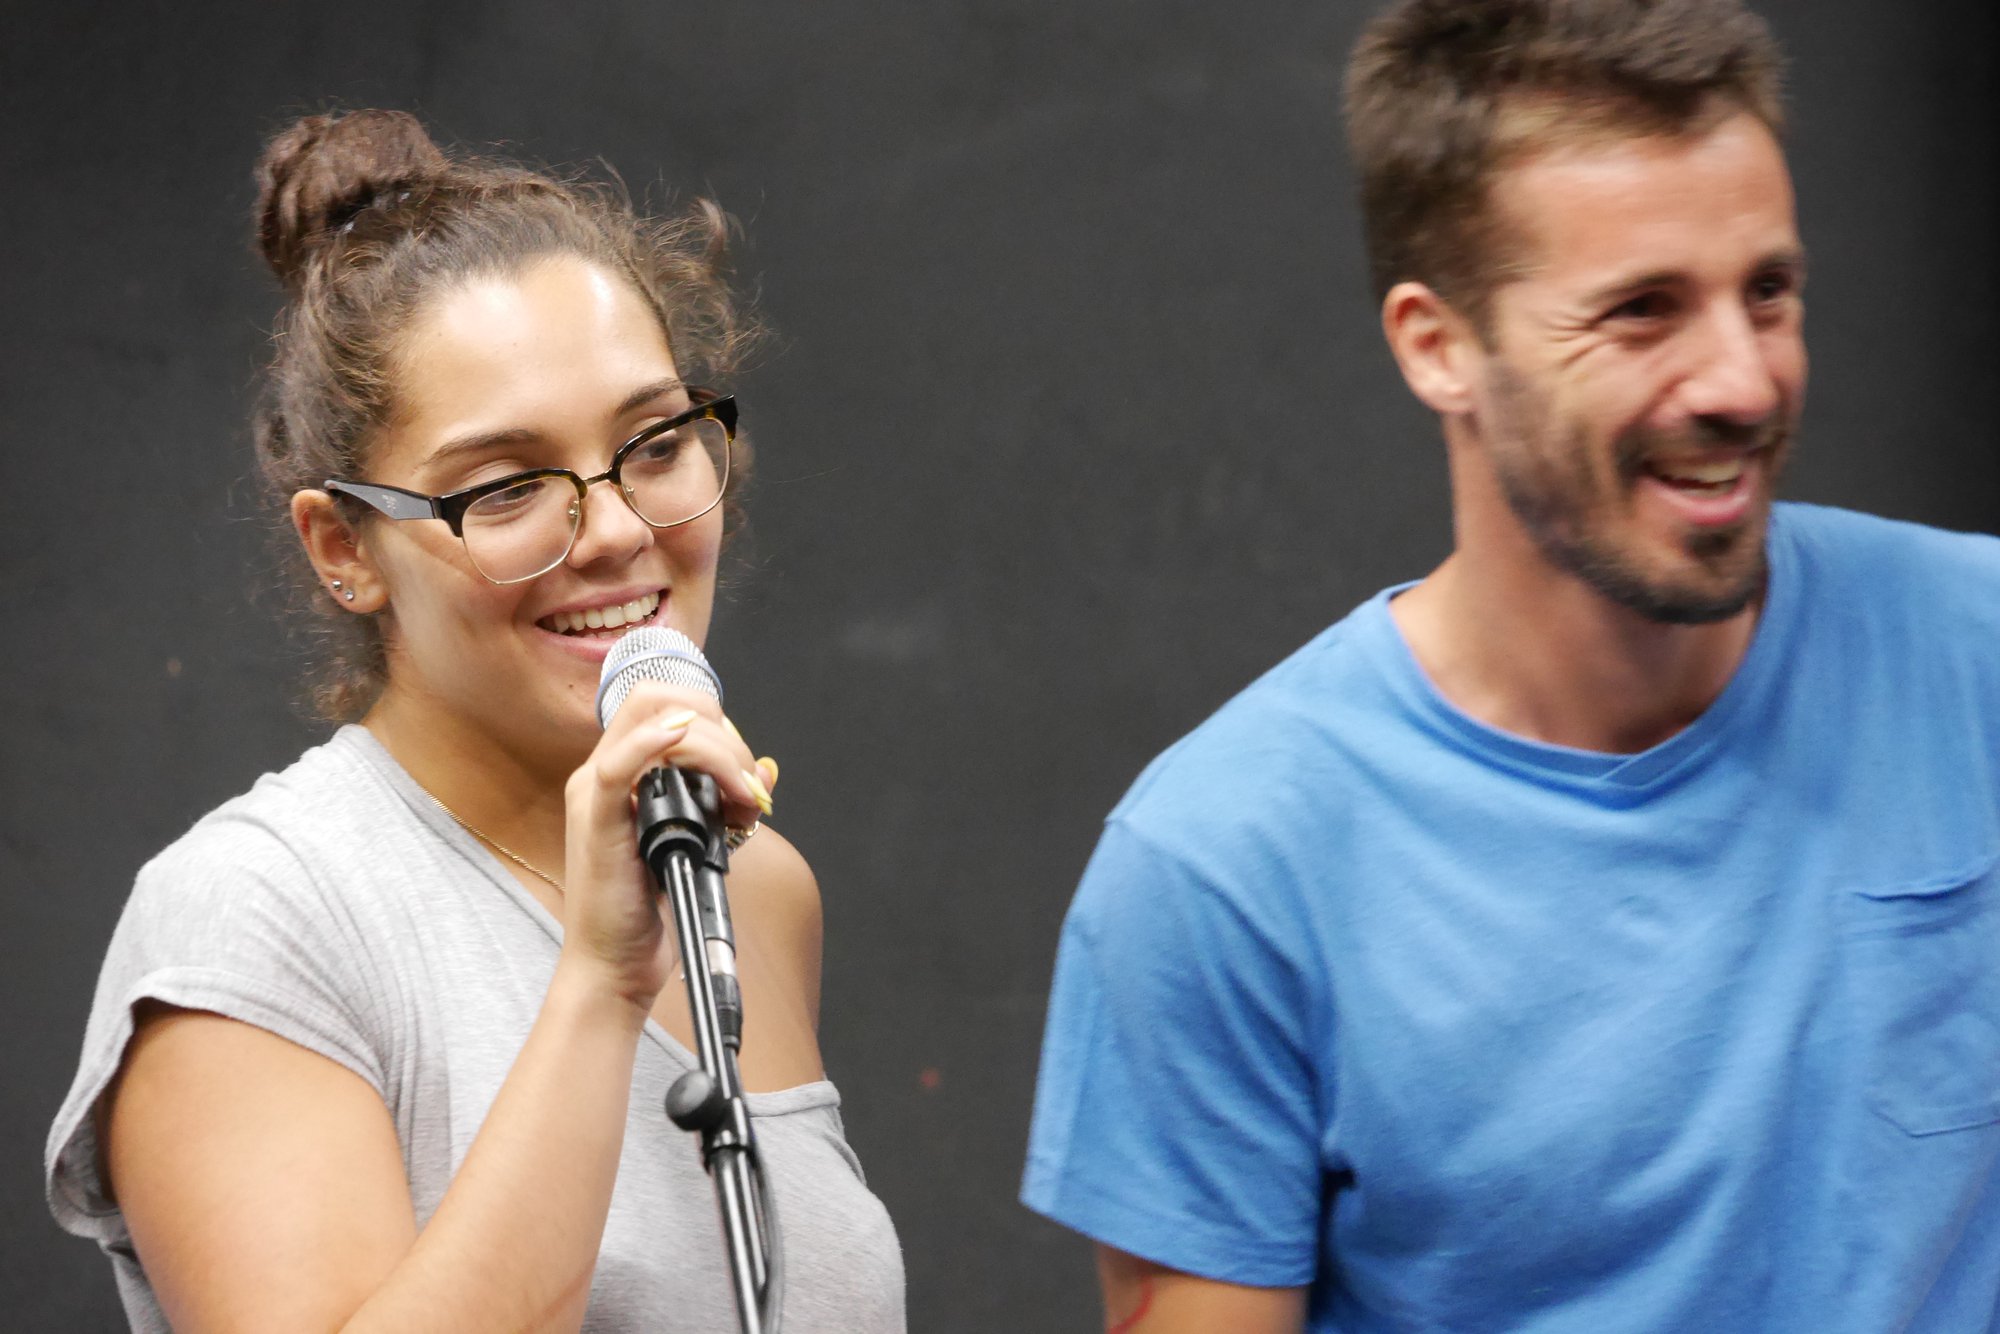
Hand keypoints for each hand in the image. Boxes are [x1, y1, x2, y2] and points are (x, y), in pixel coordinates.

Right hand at [557, 680, 776, 1009]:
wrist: (617, 963)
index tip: (743, 768)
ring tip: (742, 799)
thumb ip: (727, 804)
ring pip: (652, 722)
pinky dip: (651, 743)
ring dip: (715, 750)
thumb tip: (765, 770)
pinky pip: (616, 766)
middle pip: (660, 700)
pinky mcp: (595, 823)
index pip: (667, 704)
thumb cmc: (652, 904)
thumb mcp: (701, 842)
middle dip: (722, 732)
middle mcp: (604, 772)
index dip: (716, 720)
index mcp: (624, 770)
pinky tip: (679, 740)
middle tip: (748, 787)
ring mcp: (595, 794)